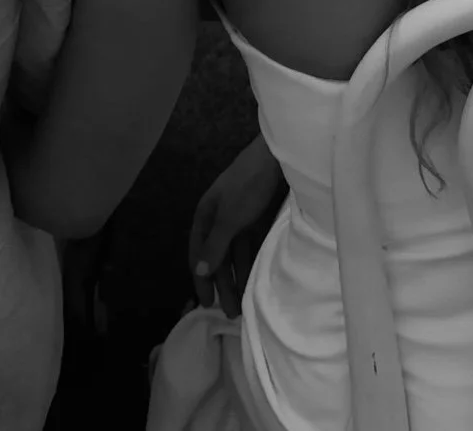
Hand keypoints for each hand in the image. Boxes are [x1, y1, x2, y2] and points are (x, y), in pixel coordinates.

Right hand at [189, 136, 285, 317]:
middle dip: (220, 284)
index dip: (200, 279)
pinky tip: (251, 280)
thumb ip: (215, 245)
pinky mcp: (252, 218)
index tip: (206, 304)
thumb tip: (198, 271)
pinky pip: (246, 248)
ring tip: (241, 303)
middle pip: (215, 257)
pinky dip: (247, 264)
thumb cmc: (247, 187)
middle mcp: (217, 218)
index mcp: (205, 215)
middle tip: (229, 313)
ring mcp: (235, 218)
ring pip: (232, 255)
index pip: (197, 253)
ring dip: (235, 277)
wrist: (274, 159)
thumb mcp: (230, 218)